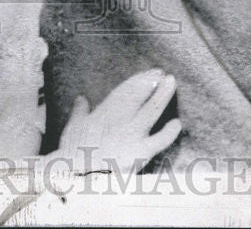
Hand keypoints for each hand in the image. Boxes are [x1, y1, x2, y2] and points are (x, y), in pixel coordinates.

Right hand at [54, 69, 181, 173]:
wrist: (77, 177)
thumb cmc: (73, 155)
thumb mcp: (72, 128)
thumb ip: (79, 111)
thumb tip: (81, 98)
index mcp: (104, 113)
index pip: (124, 91)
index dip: (137, 81)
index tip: (149, 72)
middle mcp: (119, 120)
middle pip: (138, 95)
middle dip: (150, 82)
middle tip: (161, 72)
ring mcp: (131, 135)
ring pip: (151, 111)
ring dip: (161, 96)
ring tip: (171, 82)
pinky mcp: (139, 152)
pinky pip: (158, 141)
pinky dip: (168, 133)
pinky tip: (177, 124)